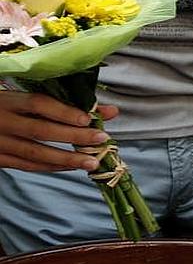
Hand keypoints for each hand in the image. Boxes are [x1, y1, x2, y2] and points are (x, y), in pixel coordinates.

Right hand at [0, 90, 117, 171]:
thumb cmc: (5, 106)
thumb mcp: (26, 97)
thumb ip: (65, 102)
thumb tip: (110, 111)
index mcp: (8, 100)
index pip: (38, 103)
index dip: (64, 111)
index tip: (89, 118)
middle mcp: (1, 121)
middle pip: (40, 130)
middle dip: (73, 136)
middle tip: (100, 139)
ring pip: (34, 153)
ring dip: (66, 158)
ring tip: (92, 162)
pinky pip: (26, 165)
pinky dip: (51, 167)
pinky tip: (71, 167)